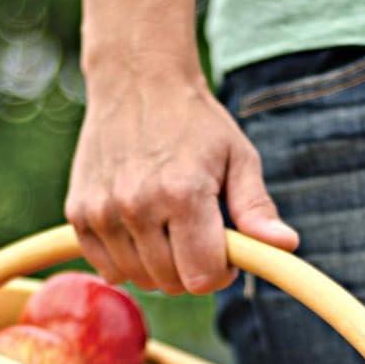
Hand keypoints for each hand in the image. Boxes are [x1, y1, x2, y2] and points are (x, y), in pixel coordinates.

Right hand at [65, 66, 298, 294]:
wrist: (137, 80)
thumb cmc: (195, 122)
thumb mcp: (238, 157)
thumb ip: (257, 208)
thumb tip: (286, 245)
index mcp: (182, 194)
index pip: (203, 277)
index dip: (221, 272)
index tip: (224, 249)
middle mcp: (137, 206)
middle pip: (172, 283)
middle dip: (192, 267)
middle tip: (196, 231)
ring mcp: (103, 211)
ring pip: (140, 280)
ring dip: (159, 266)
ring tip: (168, 225)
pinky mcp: (79, 213)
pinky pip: (108, 269)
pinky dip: (127, 260)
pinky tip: (140, 229)